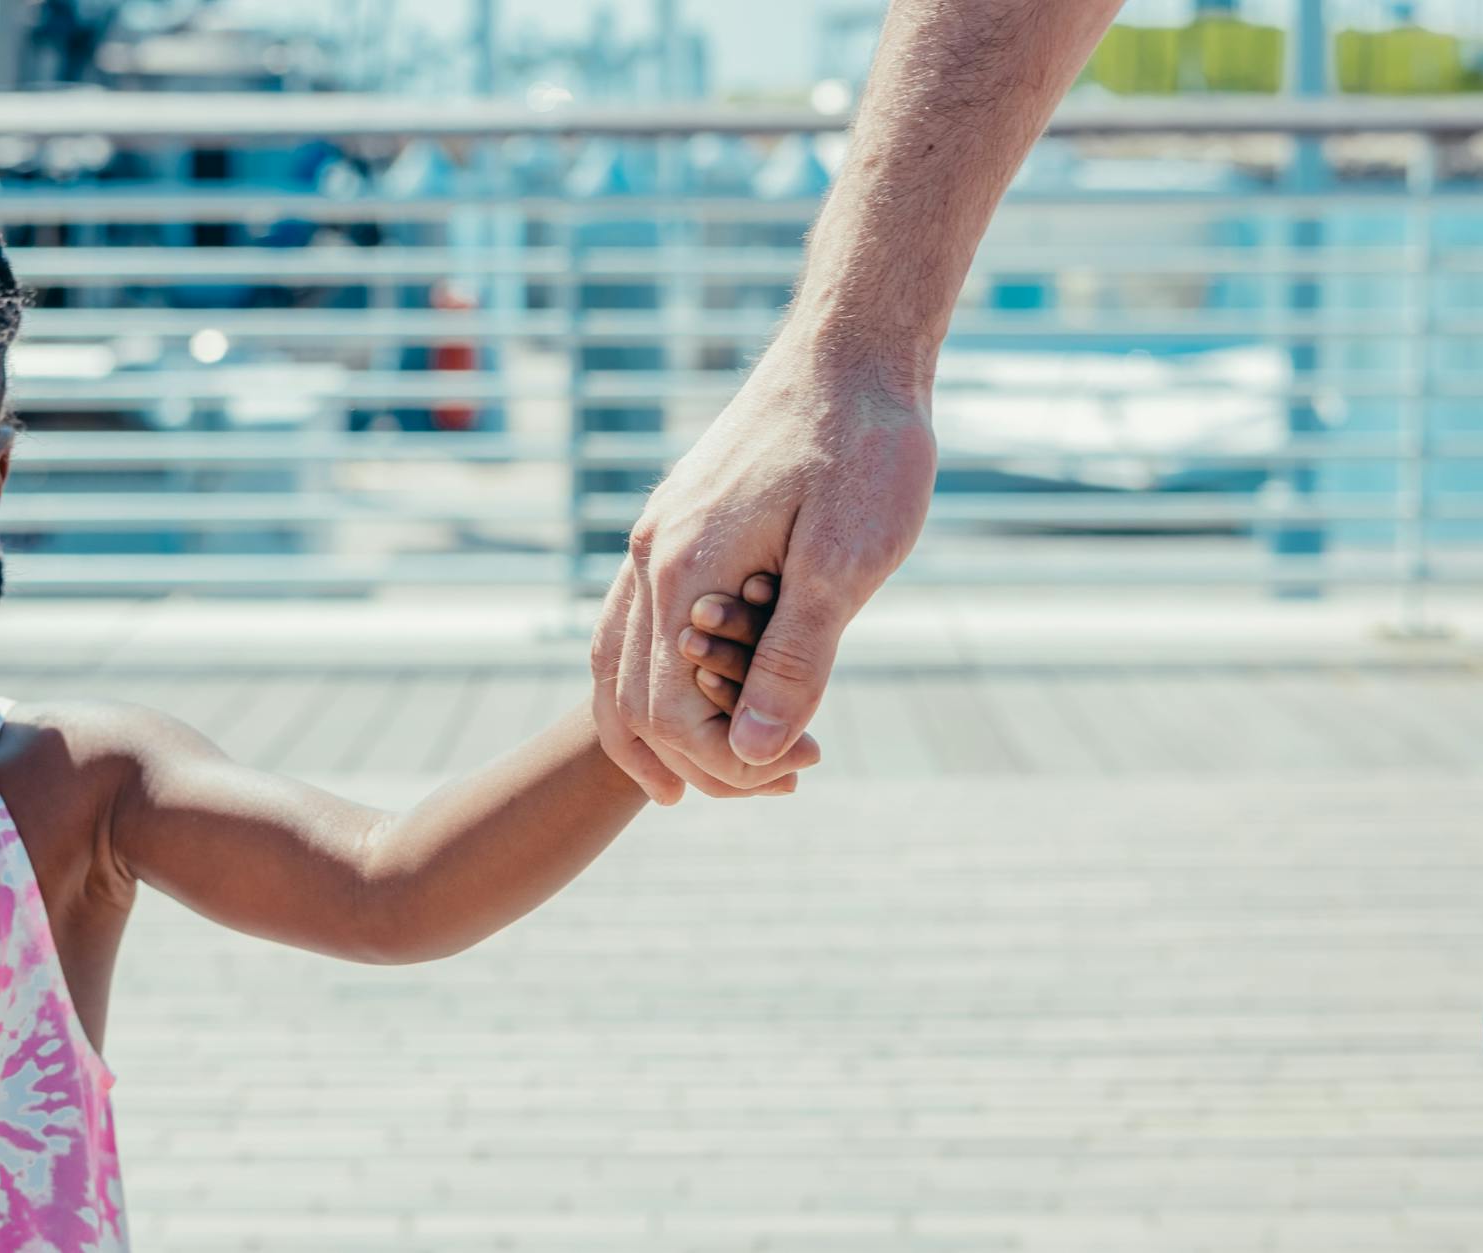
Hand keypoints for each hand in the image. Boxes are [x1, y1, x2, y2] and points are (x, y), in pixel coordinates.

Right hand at [589, 347, 937, 804]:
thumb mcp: (847, 561)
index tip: (799, 770)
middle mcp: (651, 557)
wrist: (853, 349)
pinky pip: (637, 621)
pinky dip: (658, 676)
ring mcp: (656, 537)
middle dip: (699, 757)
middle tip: (781, 780)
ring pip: (618, 661)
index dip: (728, 762)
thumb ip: (795, 658)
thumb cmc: (864, 449)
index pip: (669, 713)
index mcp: (684, 571)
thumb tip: (753, 750)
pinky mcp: (678, 523)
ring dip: (662, 727)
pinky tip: (702, 691)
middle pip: (631, 698)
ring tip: (712, 774)